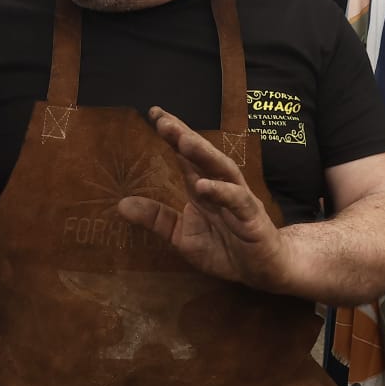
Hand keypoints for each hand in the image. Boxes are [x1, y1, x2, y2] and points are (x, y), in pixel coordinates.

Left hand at [117, 107, 290, 290]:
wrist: (263, 272)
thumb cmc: (225, 249)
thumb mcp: (182, 236)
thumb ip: (157, 219)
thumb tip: (121, 204)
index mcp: (204, 189)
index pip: (187, 156)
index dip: (173, 135)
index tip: (154, 113)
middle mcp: (222, 187)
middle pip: (204, 156)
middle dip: (185, 136)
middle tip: (163, 121)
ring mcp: (240, 200)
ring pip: (223, 170)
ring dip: (204, 155)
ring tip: (183, 141)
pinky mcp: (252, 219)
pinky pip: (237, 201)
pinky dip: (221, 192)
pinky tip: (202, 185)